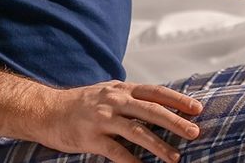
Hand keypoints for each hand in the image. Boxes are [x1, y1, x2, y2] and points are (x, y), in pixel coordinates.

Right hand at [38, 80, 203, 162]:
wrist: (46, 110)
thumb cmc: (81, 104)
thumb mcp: (108, 92)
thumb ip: (131, 97)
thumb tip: (159, 105)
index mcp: (122, 88)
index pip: (155, 92)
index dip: (177, 99)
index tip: (197, 108)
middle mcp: (114, 100)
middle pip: (151, 110)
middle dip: (175, 122)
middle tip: (194, 132)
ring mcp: (102, 118)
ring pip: (137, 131)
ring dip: (158, 145)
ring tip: (175, 158)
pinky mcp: (91, 137)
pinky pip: (116, 152)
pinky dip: (132, 162)